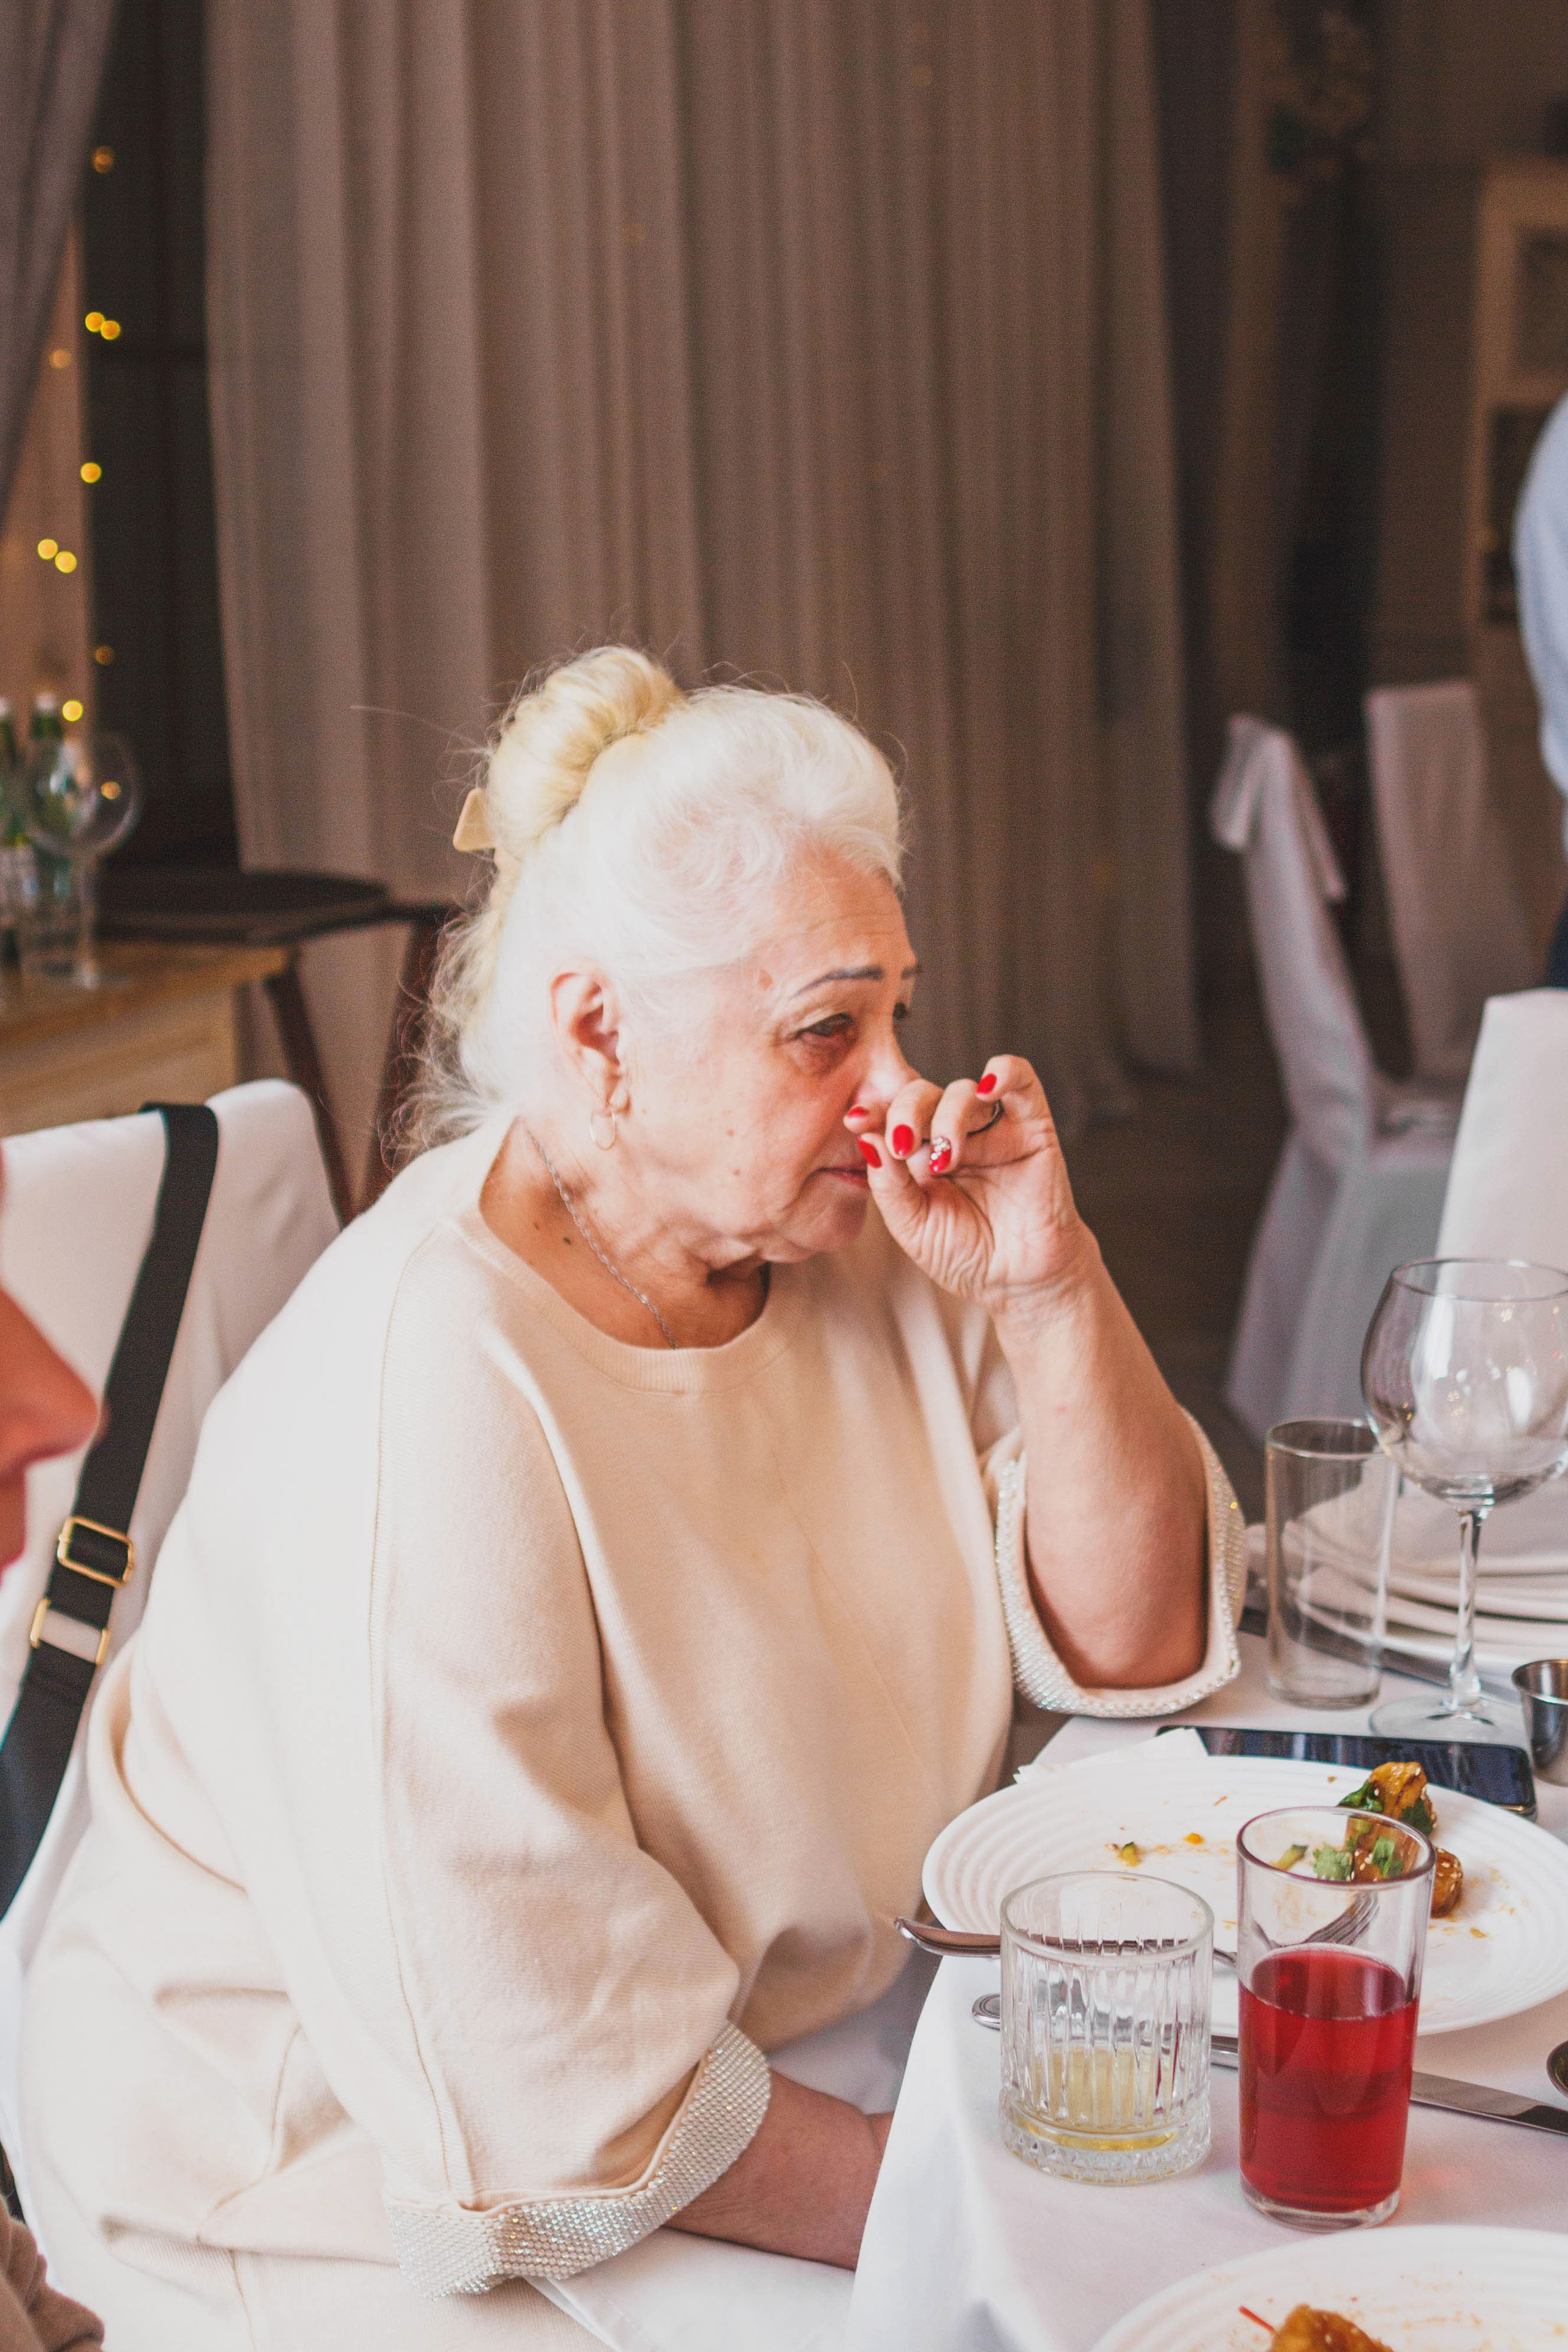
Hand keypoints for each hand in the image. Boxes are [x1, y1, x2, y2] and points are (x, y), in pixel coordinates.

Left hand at [848, 1057, 1092, 1314]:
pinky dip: (1004, 1071)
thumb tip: (866, 1136)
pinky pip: (1022, 1081)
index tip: (855, 1121)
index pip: (890, 1117)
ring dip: (946, 1117)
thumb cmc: (964, 1256)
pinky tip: (988, 1088)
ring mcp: (992, 1129)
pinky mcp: (1032, 1128)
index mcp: (918, 1154)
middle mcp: (953, 1134)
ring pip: (963, 1090)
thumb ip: (888, 1183)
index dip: (872, 1112)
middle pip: (921, 1094)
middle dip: (905, 1113)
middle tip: (902, 1146)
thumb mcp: (912, 1226)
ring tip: (946, 1158)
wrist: (1018, 1284)